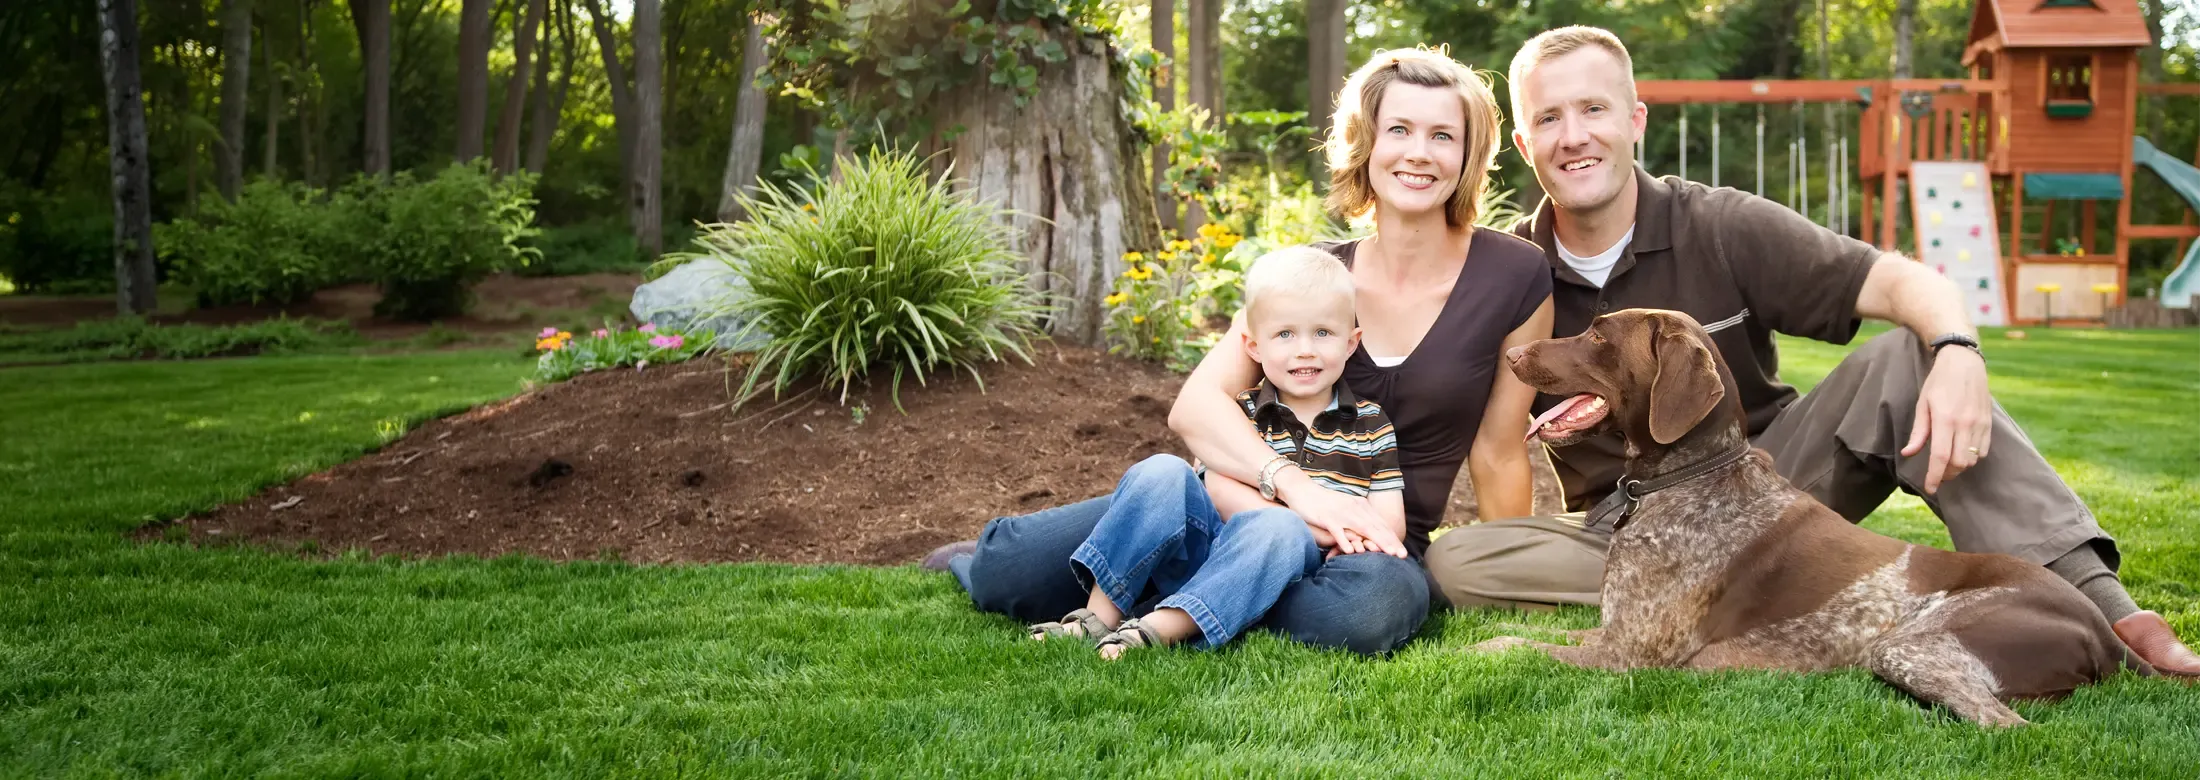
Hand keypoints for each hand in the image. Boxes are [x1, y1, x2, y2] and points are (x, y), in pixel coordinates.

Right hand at [1282, 480, 1407, 557]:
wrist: (1302, 490)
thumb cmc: (1324, 503)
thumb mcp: (1345, 509)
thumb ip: (1357, 519)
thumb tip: (1369, 534)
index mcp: (1360, 506)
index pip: (1380, 524)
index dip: (1392, 538)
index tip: (1402, 552)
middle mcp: (1354, 508)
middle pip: (1375, 527)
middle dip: (1390, 542)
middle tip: (1402, 556)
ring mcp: (1341, 512)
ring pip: (1362, 528)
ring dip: (1375, 542)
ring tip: (1386, 554)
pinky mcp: (1327, 517)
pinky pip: (1338, 530)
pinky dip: (1345, 540)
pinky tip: (1352, 552)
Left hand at [1902, 345, 1991, 493]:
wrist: (1964, 362)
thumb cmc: (1938, 382)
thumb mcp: (1922, 404)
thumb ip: (1919, 432)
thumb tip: (1909, 453)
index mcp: (1945, 419)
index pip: (1941, 457)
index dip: (1935, 476)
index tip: (1930, 488)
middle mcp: (1965, 423)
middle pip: (1959, 463)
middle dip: (1947, 474)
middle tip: (1938, 475)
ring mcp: (1980, 423)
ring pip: (1973, 459)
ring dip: (1960, 467)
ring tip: (1948, 464)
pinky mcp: (1989, 422)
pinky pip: (1984, 450)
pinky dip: (1973, 457)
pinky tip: (1962, 452)